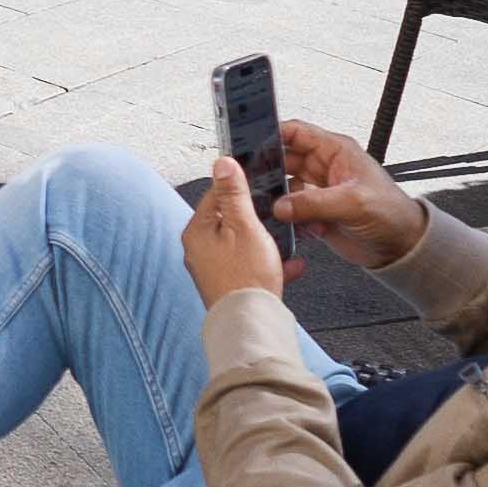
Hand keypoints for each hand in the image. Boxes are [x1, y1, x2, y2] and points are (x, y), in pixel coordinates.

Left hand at [179, 156, 290, 308]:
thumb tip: (222, 163)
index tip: (257, 184)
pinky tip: (290, 265)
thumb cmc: (245, 277)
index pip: (214, 195)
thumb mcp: (245, 225)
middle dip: (256, 218)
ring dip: (266, 243)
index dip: (238, 188)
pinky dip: (268, 264)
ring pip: (242, 245)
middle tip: (274, 216)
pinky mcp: (227, 286)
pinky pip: (249, 267)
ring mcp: (212, 269)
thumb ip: (234, 194)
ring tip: (284, 243)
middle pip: (229, 220)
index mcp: (197, 231)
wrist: (251, 323)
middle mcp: (198, 250)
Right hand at [264, 117, 429, 271]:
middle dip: (267, 169)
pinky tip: (287, 224)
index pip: (297, 132)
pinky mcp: (315, 212)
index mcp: (336, 151)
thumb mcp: (353, 202)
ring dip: (276, 197)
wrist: (401, 246)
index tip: (250, 143)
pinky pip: (290, 210)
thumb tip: (282, 205)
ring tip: (268, 206)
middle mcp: (325, 167)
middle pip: (284, 159)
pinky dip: (285, 217)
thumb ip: (315, 202)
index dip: (274, 134)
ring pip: (284, 186)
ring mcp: (318, 190)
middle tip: (251, 180)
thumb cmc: (392, 213)